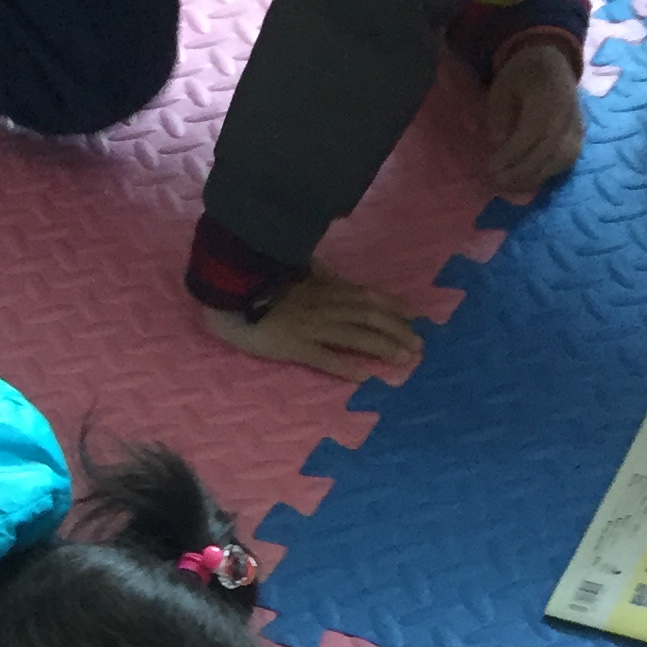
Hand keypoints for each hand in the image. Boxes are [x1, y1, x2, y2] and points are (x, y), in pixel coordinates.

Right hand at [201, 267, 424, 380]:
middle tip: (419, 347)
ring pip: (354, 335)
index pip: (367, 295)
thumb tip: (330, 272)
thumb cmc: (256, 282)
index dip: (394, 306)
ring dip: (382, 348)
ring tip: (403, 361)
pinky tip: (362, 376)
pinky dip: (344, 365)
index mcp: (324, 288)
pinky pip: (323, 357)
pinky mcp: (293, 346)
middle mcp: (324, 306)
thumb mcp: (292, 269)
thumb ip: (314, 272)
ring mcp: (310, 326)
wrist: (227, 296)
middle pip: (369, 317)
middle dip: (398, 331)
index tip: (416, 317)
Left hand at [486, 36, 585, 196]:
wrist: (552, 61)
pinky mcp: (580, 134)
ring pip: (561, 159)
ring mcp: (578, 124)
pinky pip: (568, 160)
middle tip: (497, 182)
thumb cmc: (521, 75)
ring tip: (510, 186)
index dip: (512, 154)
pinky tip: (528, 180)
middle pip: (548, 150)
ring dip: (534, 177)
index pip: (533, 132)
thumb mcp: (502, 88)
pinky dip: (548, 173)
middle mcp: (569, 113)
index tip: (491, 167)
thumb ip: (501, 115)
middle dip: (521, 172)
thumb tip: (501, 144)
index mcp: (550, 96)